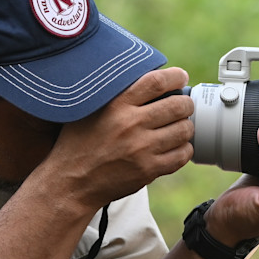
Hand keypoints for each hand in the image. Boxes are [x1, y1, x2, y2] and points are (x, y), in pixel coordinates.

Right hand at [47, 67, 195, 207]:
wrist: (71, 182)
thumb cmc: (79, 143)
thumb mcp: (89, 110)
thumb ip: (116, 95)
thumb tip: (149, 81)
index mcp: (116, 104)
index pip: (156, 82)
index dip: (176, 77)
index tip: (181, 78)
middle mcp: (130, 124)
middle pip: (178, 106)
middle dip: (186, 104)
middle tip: (184, 105)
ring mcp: (141, 149)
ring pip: (184, 130)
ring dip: (187, 127)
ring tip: (180, 126)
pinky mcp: (148, 170)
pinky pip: (181, 155)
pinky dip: (184, 149)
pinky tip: (177, 147)